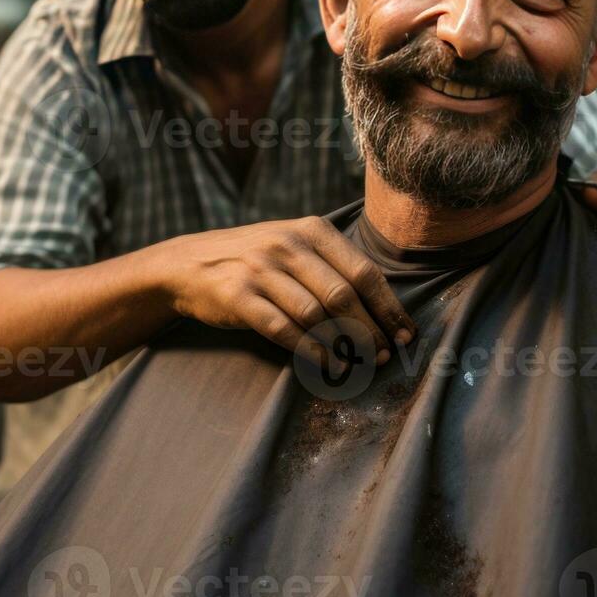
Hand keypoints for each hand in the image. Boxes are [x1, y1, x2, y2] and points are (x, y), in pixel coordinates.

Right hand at [156, 216, 415, 372]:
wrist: (191, 263)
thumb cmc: (258, 261)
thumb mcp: (296, 246)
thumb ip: (334, 267)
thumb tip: (385, 311)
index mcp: (313, 230)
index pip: (364, 271)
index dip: (389, 308)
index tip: (406, 335)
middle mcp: (289, 244)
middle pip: (344, 295)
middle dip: (371, 331)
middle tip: (384, 356)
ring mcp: (262, 269)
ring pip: (316, 313)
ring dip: (343, 345)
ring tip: (359, 365)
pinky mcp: (239, 296)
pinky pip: (284, 328)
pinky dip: (310, 351)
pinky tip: (327, 366)